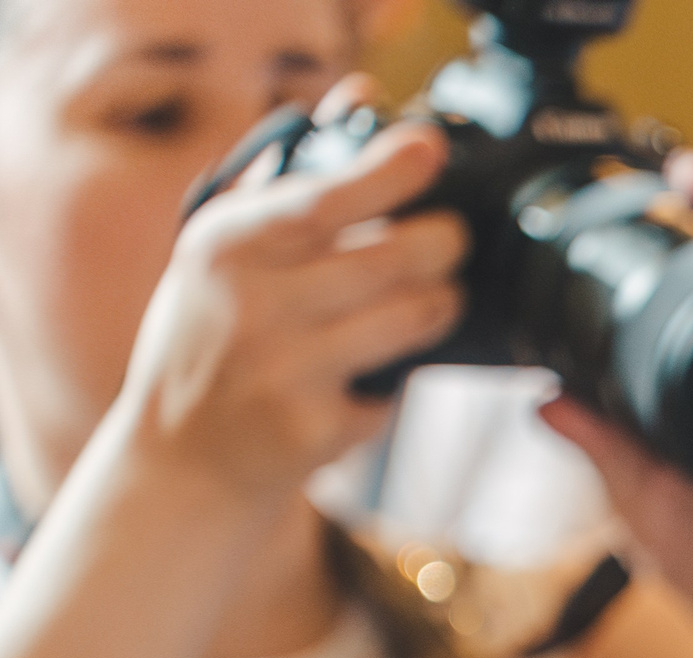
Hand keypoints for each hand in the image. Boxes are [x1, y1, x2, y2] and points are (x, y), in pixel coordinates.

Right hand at [115, 108, 462, 497]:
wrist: (179, 457)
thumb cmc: (213, 335)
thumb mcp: (222, 254)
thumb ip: (287, 179)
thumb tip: (364, 103)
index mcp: (224, 245)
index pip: (319, 200)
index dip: (385, 173)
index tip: (431, 150)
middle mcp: (248, 304)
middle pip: (388, 259)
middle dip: (442, 243)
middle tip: (452, 238)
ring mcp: (282, 370)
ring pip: (409, 319)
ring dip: (441, 304)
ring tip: (438, 297)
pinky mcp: (314, 429)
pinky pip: (396, 389)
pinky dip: (401, 378)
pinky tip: (379, 374)